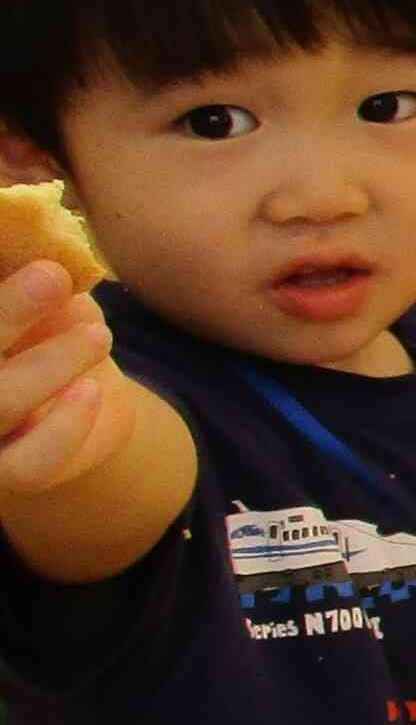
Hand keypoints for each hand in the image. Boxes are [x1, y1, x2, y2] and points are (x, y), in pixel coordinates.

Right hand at [0, 260, 131, 495]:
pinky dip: (64, 427)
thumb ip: (31, 274)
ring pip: (0, 403)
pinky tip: (91, 390)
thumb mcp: (40, 297)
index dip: (1, 299)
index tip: (40, 260)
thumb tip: (51, 246)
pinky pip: (30, 462)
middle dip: (8, 313)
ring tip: (97, 333)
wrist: (83, 402)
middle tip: (53, 274)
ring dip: (50, 363)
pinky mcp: (8, 477)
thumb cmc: (46, 333)